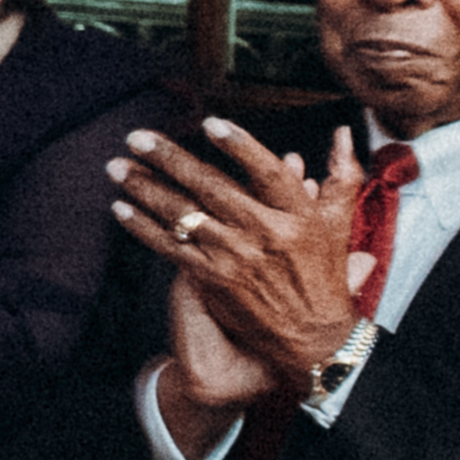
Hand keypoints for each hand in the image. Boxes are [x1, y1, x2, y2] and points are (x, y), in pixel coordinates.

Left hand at [116, 118, 374, 410]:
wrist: (311, 336)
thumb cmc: (324, 273)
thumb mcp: (340, 223)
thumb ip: (342, 174)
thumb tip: (342, 132)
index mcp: (298, 216)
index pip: (268, 173)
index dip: (240, 147)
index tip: (211, 123)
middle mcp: (264, 233)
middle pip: (211, 188)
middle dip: (169, 159)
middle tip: (138, 137)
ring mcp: (234, 257)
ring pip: (182, 215)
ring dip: (144, 188)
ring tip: (117, 166)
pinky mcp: (211, 278)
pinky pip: (169, 247)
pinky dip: (142, 226)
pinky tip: (120, 207)